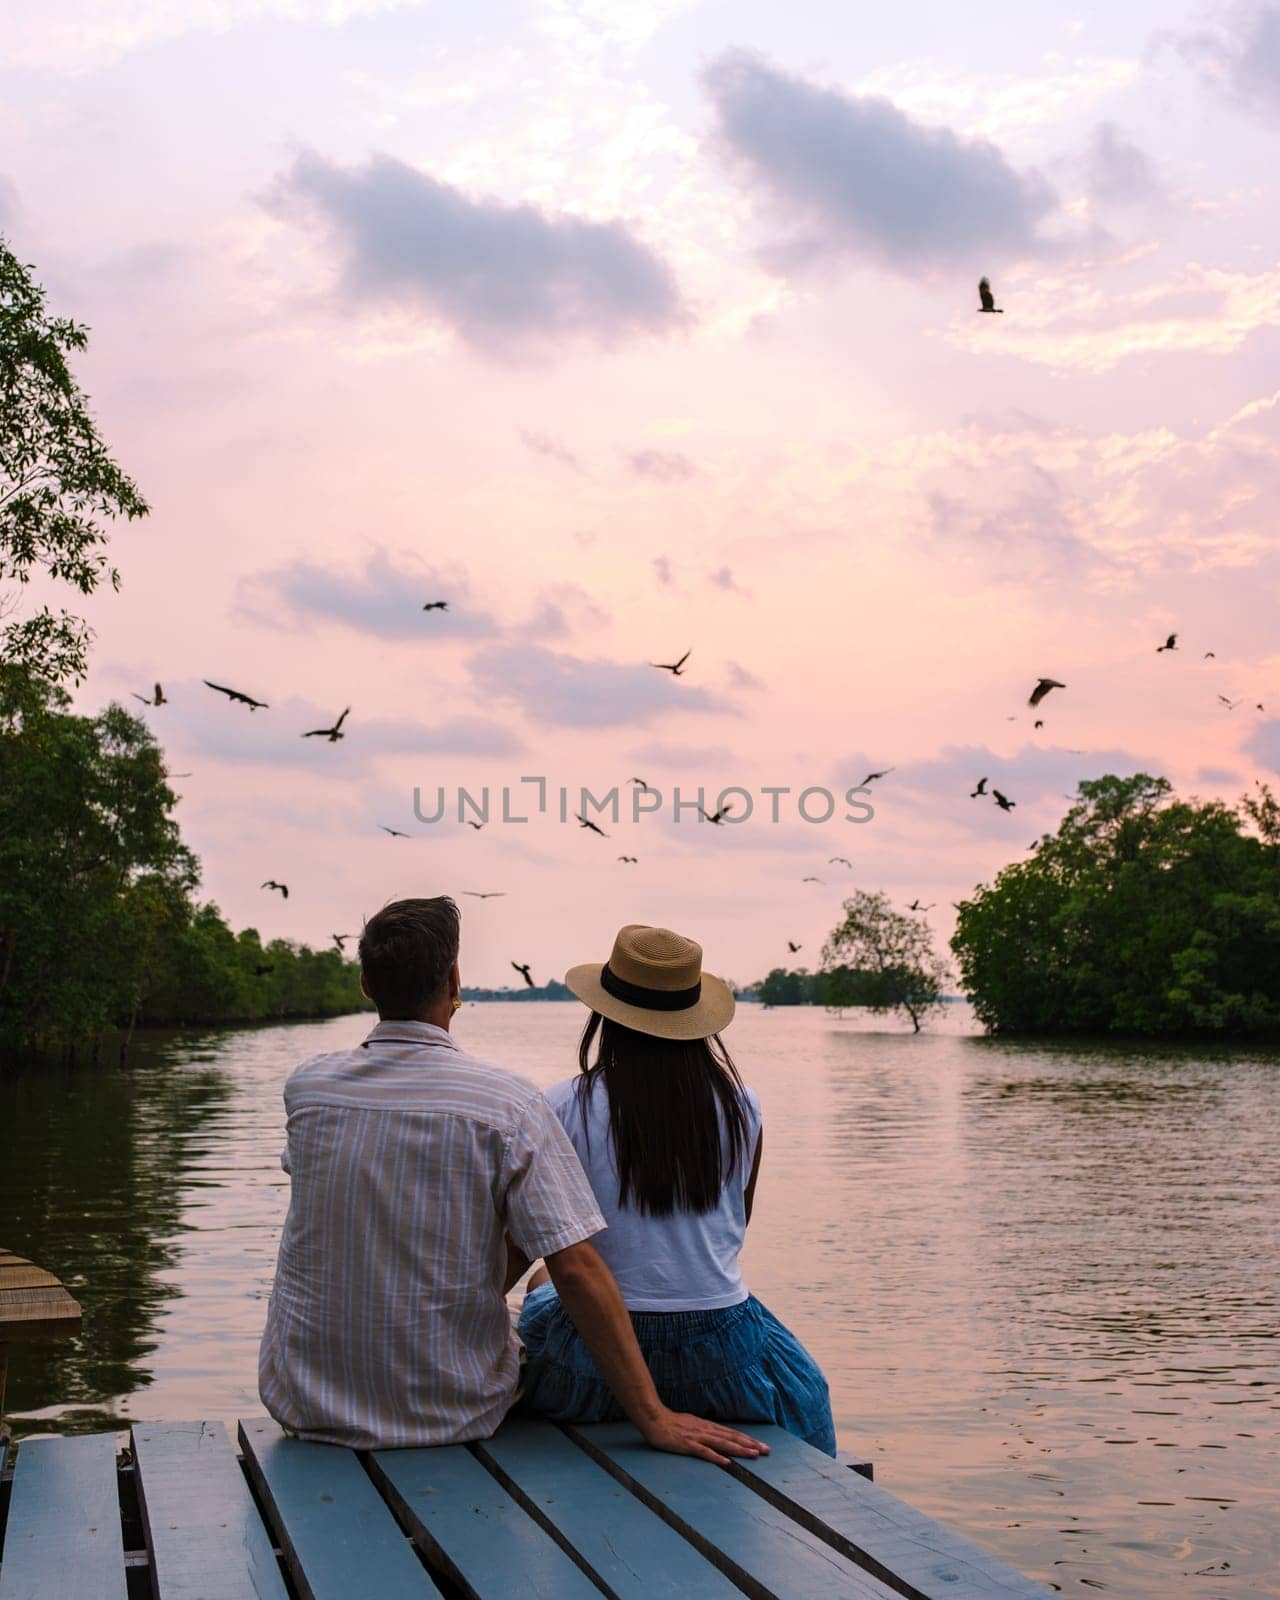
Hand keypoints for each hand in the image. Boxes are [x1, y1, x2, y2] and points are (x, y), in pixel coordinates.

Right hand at [637, 1407, 771, 1465]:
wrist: (653, 1418)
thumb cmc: (670, 1423)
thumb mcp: (691, 1425)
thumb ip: (703, 1431)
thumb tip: (716, 1437)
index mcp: (707, 1426)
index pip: (731, 1433)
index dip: (747, 1439)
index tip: (761, 1445)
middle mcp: (705, 1430)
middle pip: (732, 1437)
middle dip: (750, 1444)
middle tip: (766, 1450)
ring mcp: (697, 1437)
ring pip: (722, 1443)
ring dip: (739, 1449)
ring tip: (753, 1454)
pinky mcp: (687, 1444)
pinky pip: (703, 1452)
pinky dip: (716, 1457)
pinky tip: (726, 1462)